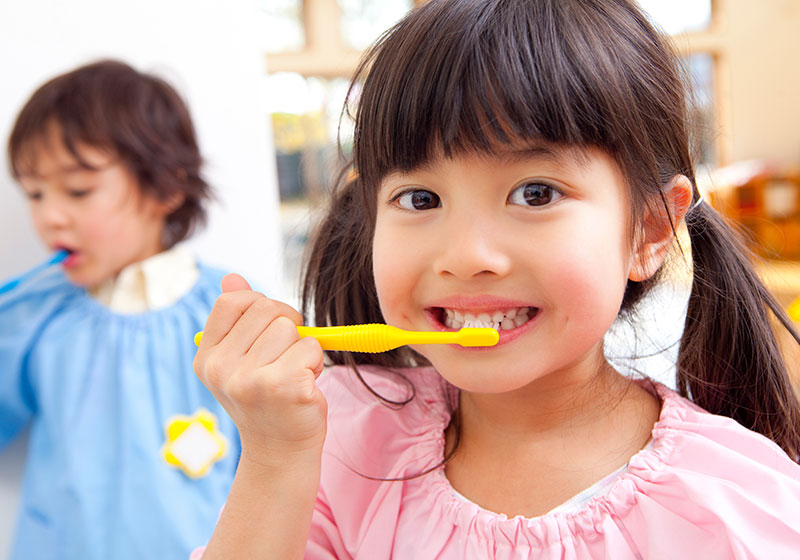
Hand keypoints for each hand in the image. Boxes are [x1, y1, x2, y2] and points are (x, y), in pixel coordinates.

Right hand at [193, 273, 326, 465]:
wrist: (280, 452)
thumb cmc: (267, 399)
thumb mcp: (242, 358)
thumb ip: (237, 318)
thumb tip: (232, 277)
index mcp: (207, 357)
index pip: (233, 301)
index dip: (260, 307)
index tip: (269, 329)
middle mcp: (221, 369)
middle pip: (267, 309)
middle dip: (287, 327)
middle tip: (285, 359)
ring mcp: (249, 379)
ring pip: (291, 328)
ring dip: (302, 349)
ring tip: (293, 376)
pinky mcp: (282, 387)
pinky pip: (311, 348)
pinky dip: (315, 364)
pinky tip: (303, 388)